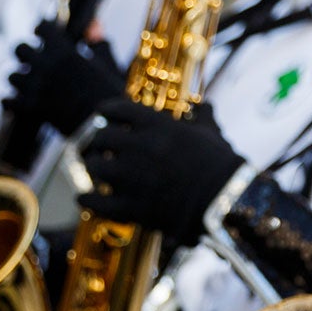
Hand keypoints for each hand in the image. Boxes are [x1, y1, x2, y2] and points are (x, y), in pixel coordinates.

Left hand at [8, 19, 125, 137]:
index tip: (44, 34)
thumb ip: (98, 43)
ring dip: (20, 79)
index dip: (43, 30)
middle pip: (19, 49)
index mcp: (64, 52)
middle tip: (36, 62)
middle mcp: (45, 66)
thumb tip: (94, 24)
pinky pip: (6, 100)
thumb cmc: (111, 98)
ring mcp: (34, 87)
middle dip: (27, 54)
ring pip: (11, 76)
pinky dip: (11, 102)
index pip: (42, 27)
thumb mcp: (109, 67)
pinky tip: (20, 103)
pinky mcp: (29, 107)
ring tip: (31, 85)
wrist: (106, 128)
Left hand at [78, 99, 244, 244]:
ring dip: (92, 168)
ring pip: (95, 167)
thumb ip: (203, 117)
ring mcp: (131, 177)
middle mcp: (138, 146)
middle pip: (100, 138)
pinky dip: (86, 200)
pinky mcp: (131, 206)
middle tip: (95, 148)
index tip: (101, 114)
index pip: (117, 109)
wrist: (228, 200)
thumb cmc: (224, 165)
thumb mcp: (213, 135)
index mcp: (156, 125)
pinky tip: (83, 198)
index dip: (106, 110)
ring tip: (94, 171)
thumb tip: (204, 104)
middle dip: (95, 142)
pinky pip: (96, 201)